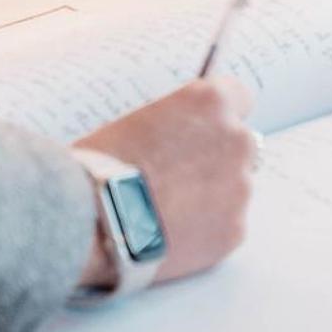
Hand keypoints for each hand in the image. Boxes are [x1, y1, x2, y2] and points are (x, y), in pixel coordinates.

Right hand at [74, 78, 256, 287]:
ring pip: (234, 187)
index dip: (216, 116)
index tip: (203, 129)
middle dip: (215, 157)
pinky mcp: (235, 229)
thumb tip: (186, 133)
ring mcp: (240, 186)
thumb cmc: (100, 165)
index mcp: (211, 102)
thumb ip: (178, 122)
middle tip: (179, 176)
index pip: (238, 97)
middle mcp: (236, 139)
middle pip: (238, 144)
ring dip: (211, 195)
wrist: (91, 220)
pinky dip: (206, 229)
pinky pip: (226, 224)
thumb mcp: (139, 122)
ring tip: (167, 211)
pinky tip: (172, 234)